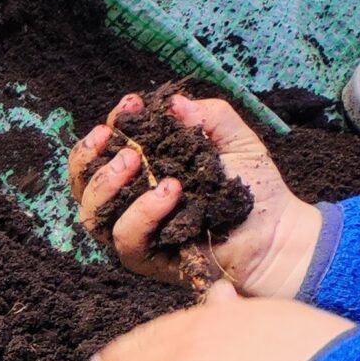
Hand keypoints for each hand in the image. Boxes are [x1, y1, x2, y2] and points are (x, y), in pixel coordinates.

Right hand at [71, 91, 319, 294]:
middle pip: (83, 185)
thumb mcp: (234, 141)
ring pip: (92, 215)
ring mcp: (133, 231)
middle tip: (122, 143)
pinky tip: (170, 191)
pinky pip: (127, 238)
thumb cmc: (253, 189)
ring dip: (107, 185)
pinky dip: (144, 212)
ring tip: (136, 162)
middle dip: (91, 159)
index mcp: (141, 172)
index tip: (129, 106)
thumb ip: (208, 117)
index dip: (109, 128)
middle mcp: (128, 202)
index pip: (104, 151)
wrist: (275, 234)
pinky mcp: (145, 258)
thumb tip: (173, 102)